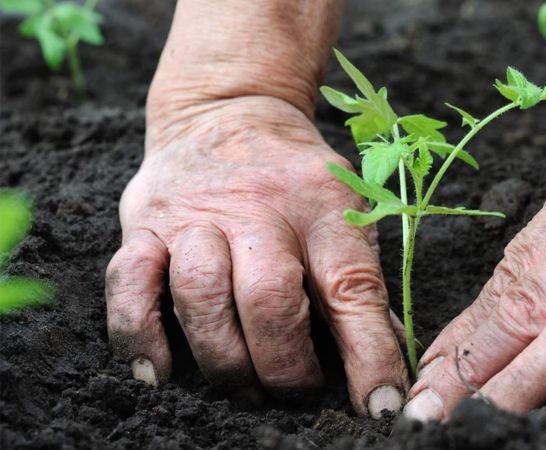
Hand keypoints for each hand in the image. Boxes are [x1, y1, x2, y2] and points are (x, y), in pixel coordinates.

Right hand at [105, 95, 407, 417]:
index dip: (369, 354)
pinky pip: (129, 283)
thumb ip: (359, 284)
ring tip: (245, 388)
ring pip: (200, 295)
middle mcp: (258, 208)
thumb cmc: (296, 179)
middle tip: (296, 393)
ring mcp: (194, 215)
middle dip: (284, 365)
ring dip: (224, 359)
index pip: (352, 288)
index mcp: (323, 206)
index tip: (380, 405)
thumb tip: (384, 366)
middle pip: (269, 298)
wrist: (228, 111)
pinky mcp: (144, 224)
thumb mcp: (344, 211)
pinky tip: (161, 373)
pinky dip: (140, 336)